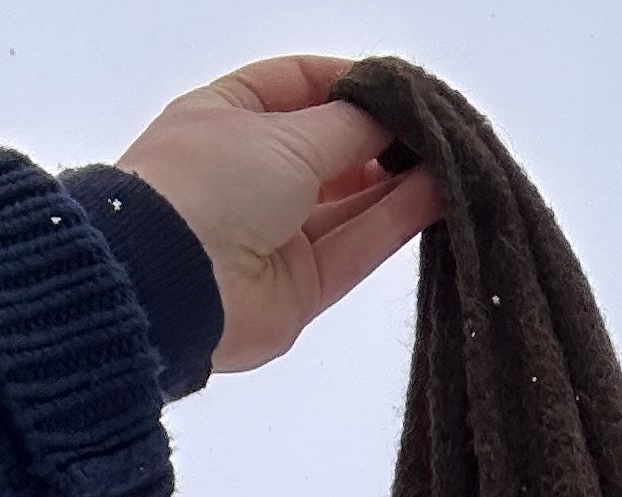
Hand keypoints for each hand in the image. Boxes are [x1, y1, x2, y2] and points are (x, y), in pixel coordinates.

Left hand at [118, 56, 439, 374]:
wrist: (171, 283)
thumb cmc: (211, 183)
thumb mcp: (286, 135)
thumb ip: (351, 124)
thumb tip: (393, 112)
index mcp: (227, 117)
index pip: (296, 85)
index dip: (348, 82)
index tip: (399, 85)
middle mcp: (251, 174)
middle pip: (330, 149)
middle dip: (382, 137)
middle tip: (436, 128)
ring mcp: (275, 234)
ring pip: (350, 203)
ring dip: (399, 181)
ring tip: (450, 160)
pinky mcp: (299, 288)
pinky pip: (354, 248)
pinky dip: (395, 222)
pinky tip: (436, 195)